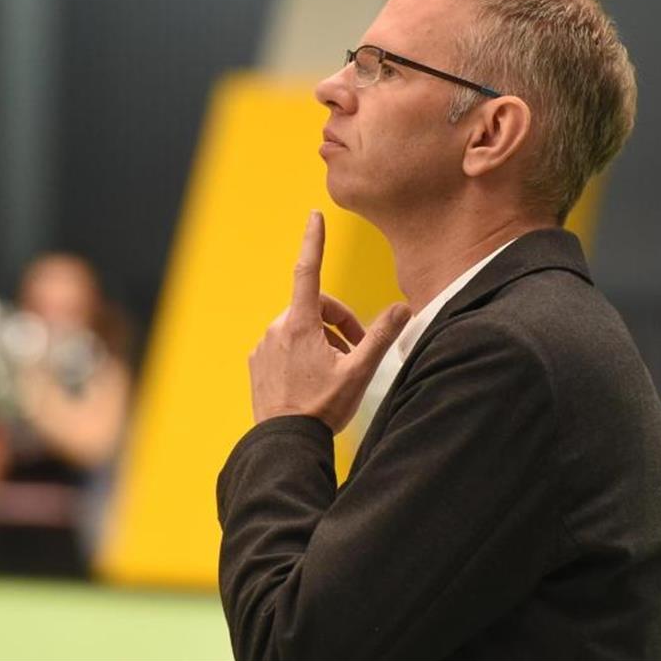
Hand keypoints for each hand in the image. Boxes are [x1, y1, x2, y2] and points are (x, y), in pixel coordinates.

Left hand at [249, 211, 410, 433]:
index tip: (316, 216)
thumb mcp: (359, 372)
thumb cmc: (322, 409)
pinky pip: (284, 346)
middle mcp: (277, 329)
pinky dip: (304, 353)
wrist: (284, 445)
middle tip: (359, 350)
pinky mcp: (257, 364)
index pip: (308, 271)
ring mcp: (264, 347)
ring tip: (339, 371)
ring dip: (324, 340)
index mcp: (300, 325)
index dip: (314, 241)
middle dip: (340, 322)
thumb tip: (403, 308)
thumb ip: (381, 337)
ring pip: (301, 328)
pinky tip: (315, 380)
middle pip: (315, 308)